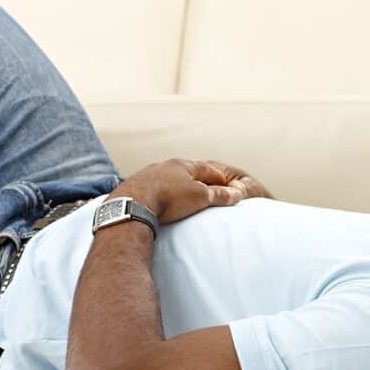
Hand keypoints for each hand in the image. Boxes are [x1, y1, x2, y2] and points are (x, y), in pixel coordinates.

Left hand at [108, 158, 273, 223]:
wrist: (132, 204)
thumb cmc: (169, 199)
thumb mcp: (200, 197)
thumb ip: (219, 195)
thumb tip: (237, 194)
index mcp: (183, 165)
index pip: (207, 169)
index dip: (219, 178)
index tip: (226, 186)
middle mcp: (164, 166)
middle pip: (186, 172)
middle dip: (196, 180)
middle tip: (205, 189)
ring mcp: (147, 175)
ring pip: (167, 179)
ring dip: (176, 186)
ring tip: (182, 197)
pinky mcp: (133, 187)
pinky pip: (152, 188)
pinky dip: (160, 194)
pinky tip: (160, 202)